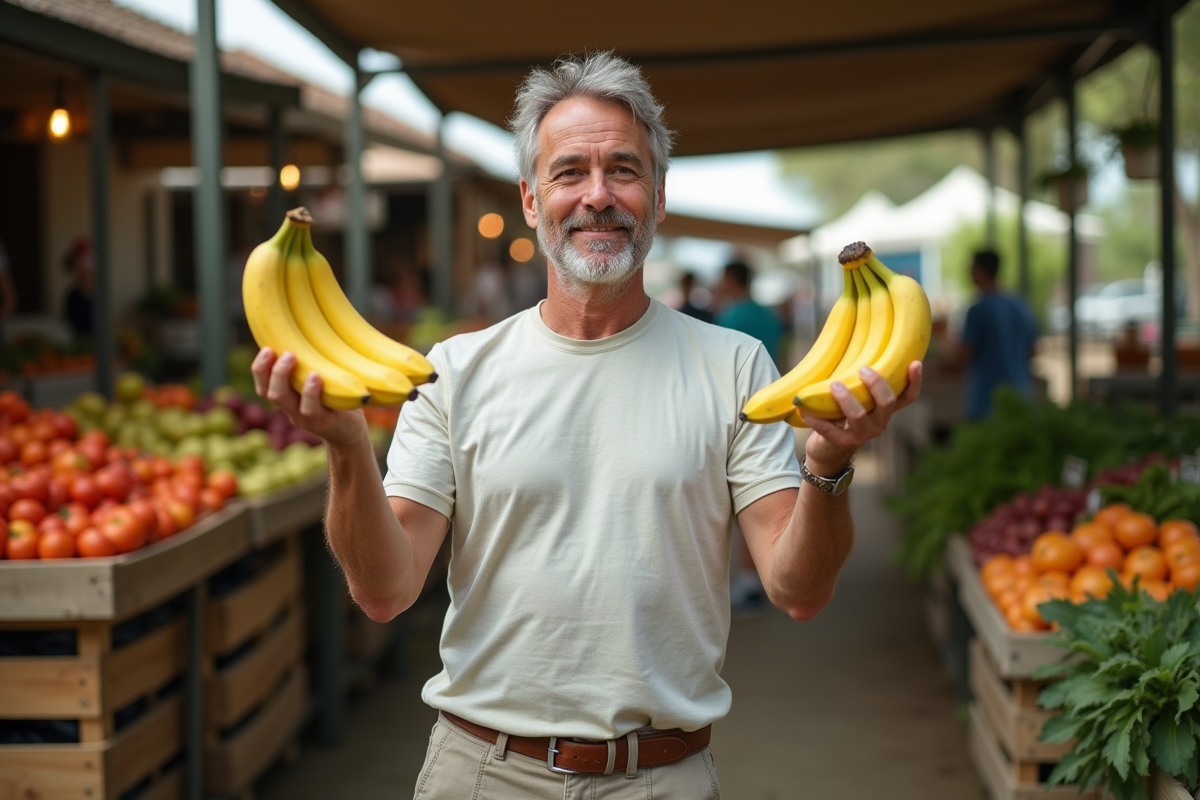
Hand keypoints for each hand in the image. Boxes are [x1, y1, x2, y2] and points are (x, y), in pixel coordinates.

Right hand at [251, 347, 368, 448]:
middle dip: (269, 368)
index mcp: (287, 396)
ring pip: (282, 398)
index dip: (260, 367)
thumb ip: (311, 367)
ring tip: (291, 356)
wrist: (352, 432)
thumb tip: (308, 330)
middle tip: (283, 351)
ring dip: (282, 375)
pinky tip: (315, 377)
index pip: (263, 384)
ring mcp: (304, 417)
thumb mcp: (321, 382)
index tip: (267, 347)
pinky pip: (310, 409)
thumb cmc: (337, 401)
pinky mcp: (322, 422)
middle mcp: (290, 408)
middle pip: (266, 390)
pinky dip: (309, 392)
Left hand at [800, 362, 922, 473]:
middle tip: (862, 369)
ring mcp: (861, 435)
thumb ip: (860, 384)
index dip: (915, 382)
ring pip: (858, 415)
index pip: (908, 397)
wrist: (828, 452)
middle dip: (876, 383)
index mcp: (884, 410)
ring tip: (834, 385)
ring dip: (845, 398)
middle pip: (887, 402)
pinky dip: (815, 418)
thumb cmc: (843, 416)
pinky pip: (828, 429)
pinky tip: (804, 409)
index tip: (915, 363)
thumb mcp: (857, 400)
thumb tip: (853, 345)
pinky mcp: (840, 442)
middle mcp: (878, 423)